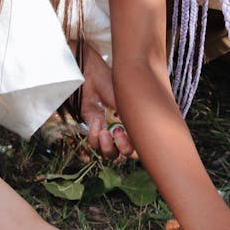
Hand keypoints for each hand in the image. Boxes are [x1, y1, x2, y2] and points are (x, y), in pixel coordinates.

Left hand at [79, 42, 135, 160]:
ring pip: (109, 153)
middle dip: (122, 149)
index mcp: (134, 122)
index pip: (139, 144)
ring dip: (107, 147)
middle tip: (117, 135)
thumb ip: (132, 118)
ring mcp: (107, 130)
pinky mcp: (93, 129)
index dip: (135, 147)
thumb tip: (139, 134)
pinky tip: (96, 121)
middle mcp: (122, 129)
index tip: (129, 134)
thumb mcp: (125, 101)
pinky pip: (94, 143)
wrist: (90, 77)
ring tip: (103, 133)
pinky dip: (94, 135)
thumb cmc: (110, 83)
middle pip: (125, 153)